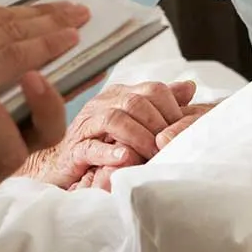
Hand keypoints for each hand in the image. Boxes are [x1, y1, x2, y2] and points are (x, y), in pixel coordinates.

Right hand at [25, 80, 208, 189]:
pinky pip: (91, 147)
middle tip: (170, 145)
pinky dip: (110, 153)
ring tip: (152, 153)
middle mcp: (103, 104)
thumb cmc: (103, 144)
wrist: (61, 165)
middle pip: (136, 102)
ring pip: (115, 119)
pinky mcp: (74, 150)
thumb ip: (161, 105)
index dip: (172, 108)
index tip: (183, 130)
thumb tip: (189, 86)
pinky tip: (125, 159)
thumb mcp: (136, 123)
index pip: (153, 89)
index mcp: (120, 95)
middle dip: (158, 124)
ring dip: (138, 137)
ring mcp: (87, 126)